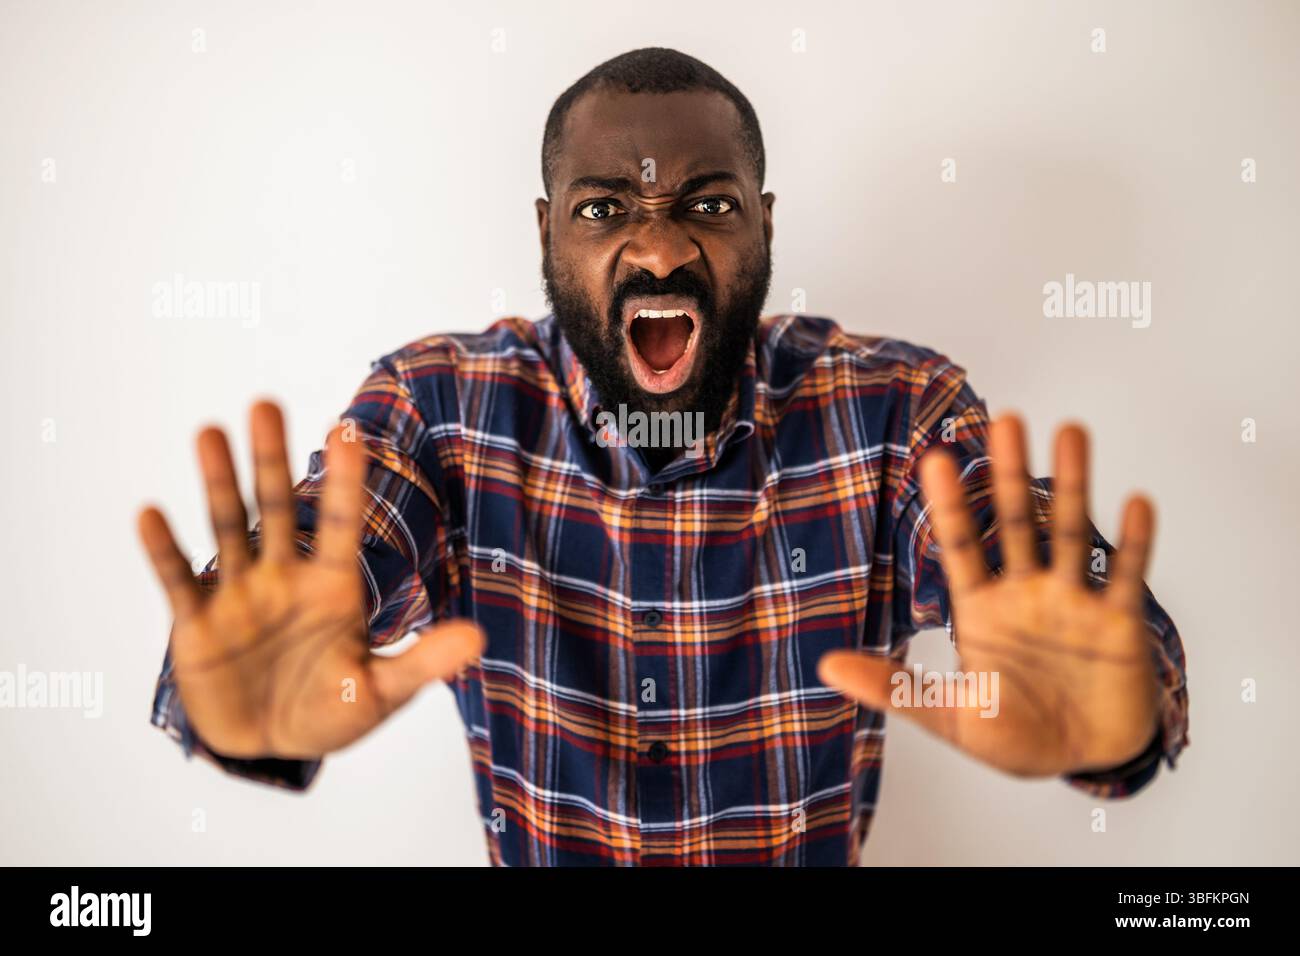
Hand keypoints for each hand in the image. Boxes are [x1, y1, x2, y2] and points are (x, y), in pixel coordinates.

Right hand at [137, 400, 482, 759]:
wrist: (270, 748)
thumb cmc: (329, 712)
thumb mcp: (380, 693)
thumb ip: (423, 663)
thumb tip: (478, 637)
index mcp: (333, 586)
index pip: (340, 523)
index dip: (344, 480)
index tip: (346, 429)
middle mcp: (284, 577)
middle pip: (276, 507)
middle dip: (271, 458)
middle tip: (265, 403)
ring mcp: (240, 595)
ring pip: (228, 527)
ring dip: (218, 482)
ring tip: (210, 433)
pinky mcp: (197, 624)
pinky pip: (179, 580)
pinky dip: (165, 549)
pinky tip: (152, 513)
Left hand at [818, 416, 1159, 776]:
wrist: (1082, 759)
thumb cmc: (1014, 735)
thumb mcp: (948, 716)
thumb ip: (892, 687)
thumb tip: (825, 667)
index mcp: (981, 610)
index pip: (960, 547)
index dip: (949, 505)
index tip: (933, 456)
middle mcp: (1026, 594)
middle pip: (1017, 523)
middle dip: (1010, 474)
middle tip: (1006, 418)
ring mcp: (1073, 603)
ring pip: (1070, 533)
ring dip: (1074, 484)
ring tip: (1070, 431)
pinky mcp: (1119, 624)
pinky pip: (1127, 576)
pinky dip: (1134, 542)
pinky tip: (1136, 501)